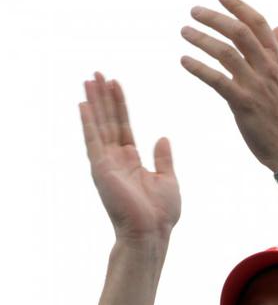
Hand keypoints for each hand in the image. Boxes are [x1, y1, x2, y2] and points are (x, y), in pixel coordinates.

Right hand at [79, 72, 181, 242]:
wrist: (152, 232)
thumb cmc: (161, 213)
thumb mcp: (168, 179)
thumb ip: (163, 158)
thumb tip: (163, 137)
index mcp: (132, 161)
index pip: (123, 126)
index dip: (119, 105)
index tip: (115, 83)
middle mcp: (116, 160)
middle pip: (108, 121)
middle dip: (103, 97)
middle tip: (97, 73)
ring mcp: (107, 164)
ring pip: (99, 126)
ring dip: (95, 102)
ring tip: (89, 79)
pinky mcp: (101, 169)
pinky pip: (93, 141)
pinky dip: (88, 122)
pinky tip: (83, 104)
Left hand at [181, 0, 277, 171]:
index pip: (258, 24)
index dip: (238, 6)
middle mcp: (268, 68)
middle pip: (239, 32)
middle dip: (215, 18)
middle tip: (194, 11)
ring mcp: (256, 86)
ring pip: (225, 53)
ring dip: (202, 39)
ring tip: (184, 32)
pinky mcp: (243, 104)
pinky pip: (217, 80)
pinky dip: (199, 68)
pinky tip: (185, 61)